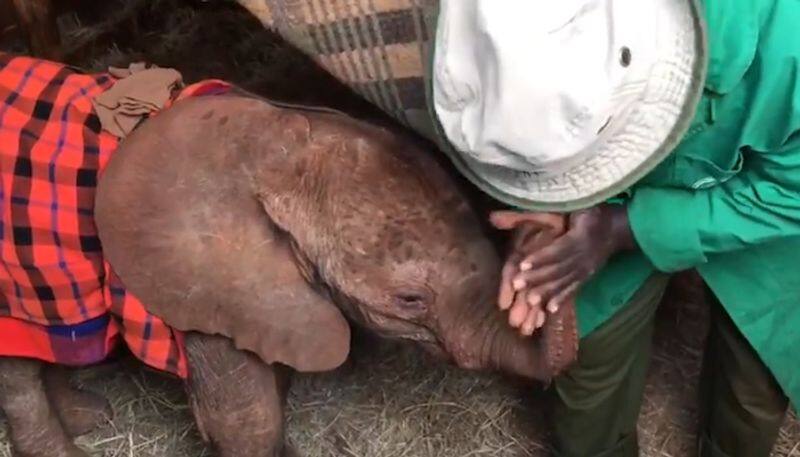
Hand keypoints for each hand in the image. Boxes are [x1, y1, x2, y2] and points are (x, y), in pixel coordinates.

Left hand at [491, 206, 634, 335]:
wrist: (617, 226)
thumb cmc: (588, 210)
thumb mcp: (565, 204)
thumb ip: (529, 212)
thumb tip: (492, 217)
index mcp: (583, 233)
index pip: (559, 248)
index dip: (542, 257)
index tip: (523, 264)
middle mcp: (586, 254)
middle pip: (560, 267)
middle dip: (538, 277)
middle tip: (518, 286)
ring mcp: (587, 268)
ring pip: (566, 281)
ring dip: (548, 291)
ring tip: (530, 301)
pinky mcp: (587, 277)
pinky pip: (574, 290)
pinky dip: (562, 299)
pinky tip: (550, 311)